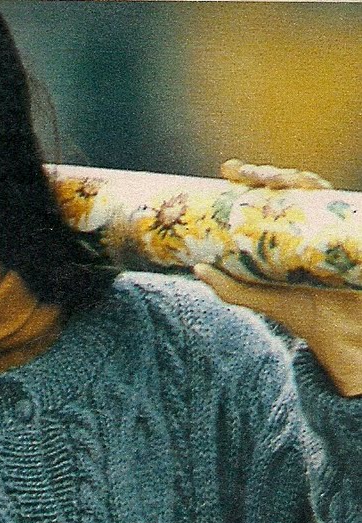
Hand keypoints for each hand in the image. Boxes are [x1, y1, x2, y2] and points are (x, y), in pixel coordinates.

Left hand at [194, 161, 361, 396]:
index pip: (265, 196)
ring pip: (312, 189)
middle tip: (247, 174)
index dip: (248, 178)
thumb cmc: (302, 313)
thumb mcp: (261, 300)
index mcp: (283, 232)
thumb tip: (196, 268)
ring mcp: (328, 222)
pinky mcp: (349, 228)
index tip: (229, 170)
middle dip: (266, 173)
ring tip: (273, 179)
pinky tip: (311, 186)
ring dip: (293, 177)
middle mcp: (306, 221)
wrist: (338, 332)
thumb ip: (231, 289)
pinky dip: (325, 192)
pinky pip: (340, 203)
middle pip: (287, 186)